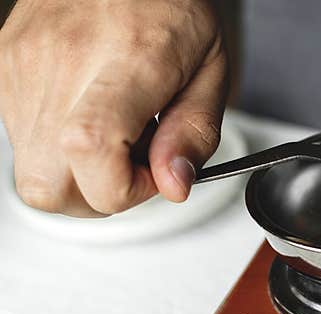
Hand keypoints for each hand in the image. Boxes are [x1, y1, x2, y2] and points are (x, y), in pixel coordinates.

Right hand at [0, 0, 227, 216]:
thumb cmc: (169, 5)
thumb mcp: (210, 72)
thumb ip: (195, 135)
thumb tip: (174, 185)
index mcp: (123, 64)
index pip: (93, 154)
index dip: (126, 189)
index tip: (156, 175)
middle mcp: (62, 66)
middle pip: (48, 187)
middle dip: (97, 198)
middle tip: (134, 166)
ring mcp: (23, 67)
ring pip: (31, 173)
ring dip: (77, 175)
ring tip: (114, 136)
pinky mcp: (4, 67)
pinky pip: (21, 139)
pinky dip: (56, 148)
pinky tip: (88, 119)